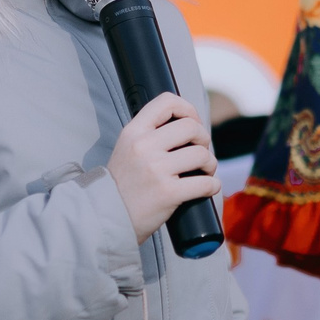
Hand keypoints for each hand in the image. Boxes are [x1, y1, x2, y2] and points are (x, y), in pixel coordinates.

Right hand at [106, 92, 218, 240]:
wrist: (107, 218)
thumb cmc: (123, 184)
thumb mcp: (127, 149)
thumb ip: (149, 134)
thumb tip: (187, 125)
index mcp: (134, 132)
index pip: (167, 102)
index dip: (188, 109)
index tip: (193, 123)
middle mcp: (144, 146)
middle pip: (191, 128)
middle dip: (204, 139)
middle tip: (200, 153)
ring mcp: (156, 169)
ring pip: (202, 155)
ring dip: (210, 164)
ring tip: (204, 172)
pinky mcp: (168, 193)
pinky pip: (205, 183)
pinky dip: (212, 186)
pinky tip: (207, 188)